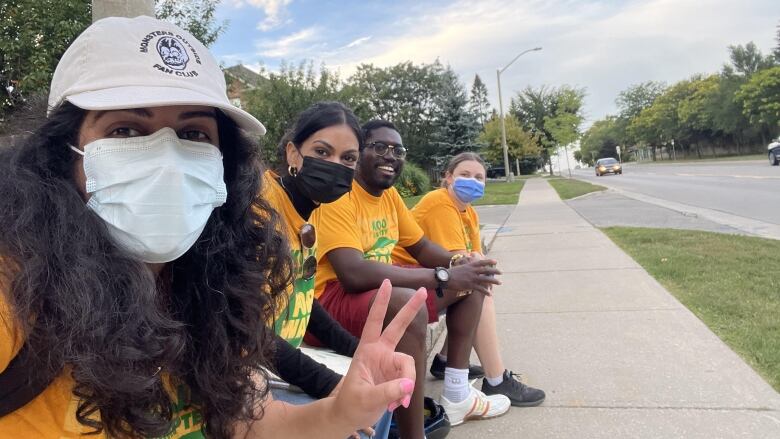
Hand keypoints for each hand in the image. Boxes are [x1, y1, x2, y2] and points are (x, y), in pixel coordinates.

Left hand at [330, 279, 424, 430]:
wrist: (349, 418)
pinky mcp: (396, 377)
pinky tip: (394, 405)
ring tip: (393, 404)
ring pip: (408, 366)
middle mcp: (380, 353)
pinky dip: (403, 395)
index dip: (381, 302)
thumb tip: (409, 384)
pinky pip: (408, 381)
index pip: (374, 321)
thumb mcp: (366, 399)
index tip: (387, 282)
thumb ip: (388, 391)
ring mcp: (390, 364)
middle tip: (424, 291)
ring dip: (405, 386)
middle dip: (410, 309)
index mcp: (367, 350)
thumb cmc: (350, 404)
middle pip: (398, 327)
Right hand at [447, 258, 500, 295]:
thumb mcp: (460, 266)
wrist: (445, 277)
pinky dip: (486, 291)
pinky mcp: (470, 285)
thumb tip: (469, 263)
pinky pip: (480, 289)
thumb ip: (466, 265)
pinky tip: (490, 294)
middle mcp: (472, 271)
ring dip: (494, 281)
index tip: (496, 262)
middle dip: (494, 271)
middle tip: (501, 272)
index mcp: (470, 265)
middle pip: (486, 270)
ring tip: (500, 282)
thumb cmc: (451, 272)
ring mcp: (472, 278)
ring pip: (486, 279)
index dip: (489, 261)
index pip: (482, 262)